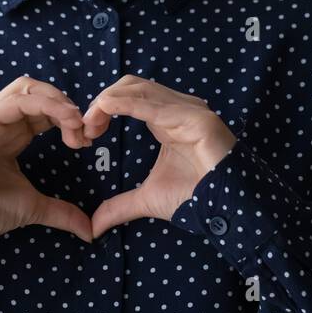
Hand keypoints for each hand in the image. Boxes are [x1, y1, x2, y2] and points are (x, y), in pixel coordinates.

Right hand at [0, 76, 94, 251]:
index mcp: (12, 136)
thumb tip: (90, 231)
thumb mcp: (31, 208)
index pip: (45, 110)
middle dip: (67, 105)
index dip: (70, 119)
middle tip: (83, 131)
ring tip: (75, 122)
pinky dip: (44, 104)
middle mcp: (2, 124)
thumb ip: (60, 212)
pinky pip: (14, 101)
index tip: (87, 142)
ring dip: (57, 99)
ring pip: (26, 88)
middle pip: (37, 91)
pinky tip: (63, 120)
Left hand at [82, 74, 236, 239]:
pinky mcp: (197, 118)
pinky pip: (155, 105)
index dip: (103, 106)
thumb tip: (93, 228)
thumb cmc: (194, 198)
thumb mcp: (148, 200)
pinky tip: (106, 109)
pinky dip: (126, 104)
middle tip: (86, 128)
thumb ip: (119, 207)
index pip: (129, 96)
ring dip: (109, 101)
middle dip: (103, 100)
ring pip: (140, 88)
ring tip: (91, 123)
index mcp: (167, 118)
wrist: (224, 209)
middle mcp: (178, 107)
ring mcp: (189, 110)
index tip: (86, 131)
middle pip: (131, 84)